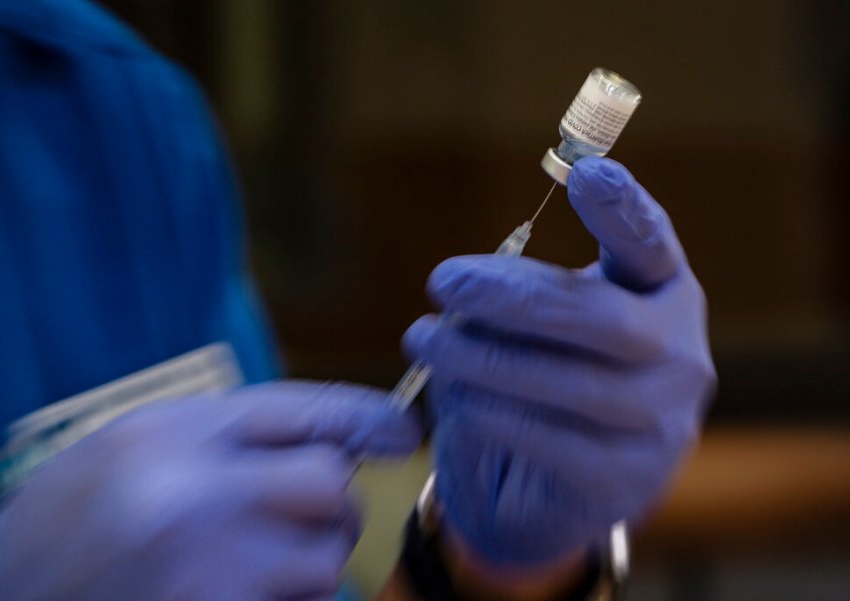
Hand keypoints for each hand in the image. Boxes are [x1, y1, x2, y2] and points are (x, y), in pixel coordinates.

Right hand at [0, 380, 420, 600]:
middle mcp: (192, 495)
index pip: (301, 408)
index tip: (402, 429)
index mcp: (168, 432)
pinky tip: (239, 592)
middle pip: (328, 482)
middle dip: (330, 501)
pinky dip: (291, 600)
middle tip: (299, 516)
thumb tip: (329, 439)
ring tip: (248, 565)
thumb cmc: (67, 520)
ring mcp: (206, 571)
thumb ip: (225, 434)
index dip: (366, 415)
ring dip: (310, 561)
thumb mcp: (131, 443)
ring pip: (325, 556)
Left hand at [403, 156, 715, 566]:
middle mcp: (680, 355)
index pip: (652, 245)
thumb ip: (519, 299)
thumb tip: (464, 287)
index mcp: (661, 295)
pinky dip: (497, 414)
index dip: (624, 210)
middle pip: (606, 318)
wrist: (542, 488)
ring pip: (577, 385)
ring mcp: (663, 423)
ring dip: (488, 361)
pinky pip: (556, 442)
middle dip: (515, 298)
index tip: (586, 172)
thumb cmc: (536, 383)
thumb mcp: (532, 326)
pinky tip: (457, 399)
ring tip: (424, 341)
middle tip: (443, 280)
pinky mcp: (628, 480)